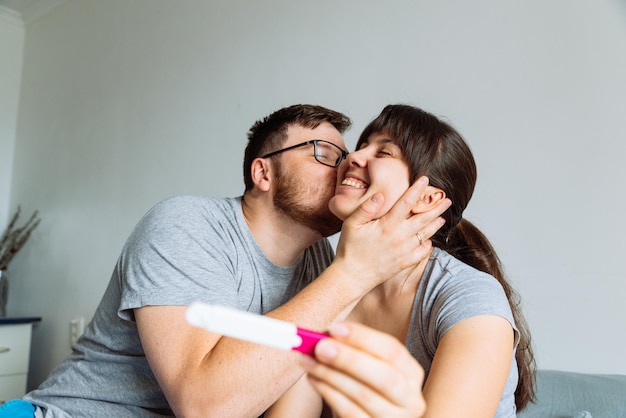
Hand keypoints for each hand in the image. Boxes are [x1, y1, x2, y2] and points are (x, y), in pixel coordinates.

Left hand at [301, 322, 425, 417]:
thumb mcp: (365, 364)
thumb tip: (325, 334)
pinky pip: (350, 412)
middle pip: (384, 376)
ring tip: (308, 360)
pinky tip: (314, 378)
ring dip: (330, 374)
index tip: (335, 328)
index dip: (364, 338)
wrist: (363, 415)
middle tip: (320, 347)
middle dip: (349, 359)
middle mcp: (410, 399)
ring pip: (363, 395)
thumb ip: (351, 347)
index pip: (393, 351)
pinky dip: (328, 392)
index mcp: (411, 374)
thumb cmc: (363, 383)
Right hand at [334, 176, 450, 292]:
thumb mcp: (351, 224)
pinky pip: (422, 252)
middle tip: (447, 200)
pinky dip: (428, 245)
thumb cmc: (349, 248)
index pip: (406, 202)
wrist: (352, 277)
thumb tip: (381, 194)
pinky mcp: (404, 262)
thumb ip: (366, 208)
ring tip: (443, 218)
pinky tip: (429, 240)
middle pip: (423, 219)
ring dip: (435, 225)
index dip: (417, 189)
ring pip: (425, 235)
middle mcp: (399, 237)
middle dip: (436, 208)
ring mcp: (404, 251)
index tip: (425, 179)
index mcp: (387, 225)